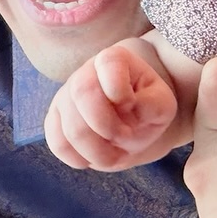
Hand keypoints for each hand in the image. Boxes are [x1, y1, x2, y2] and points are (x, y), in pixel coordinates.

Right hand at [45, 39, 178, 170]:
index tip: (133, 106)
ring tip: (116, 153)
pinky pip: (57, 144)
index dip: (123, 95)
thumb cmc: (147, 107)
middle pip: (82, 93)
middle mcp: (84, 72)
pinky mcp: (53, 119)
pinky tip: (96, 156)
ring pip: (70, 128)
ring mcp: (64, 96)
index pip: (109, 67)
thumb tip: (126, 111)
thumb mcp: (162, 104)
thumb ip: (151, 105)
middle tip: (126, 137)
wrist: (133, 118)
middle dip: (108, 126)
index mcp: (114, 59)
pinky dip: (80, 158)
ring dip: (98, 151)